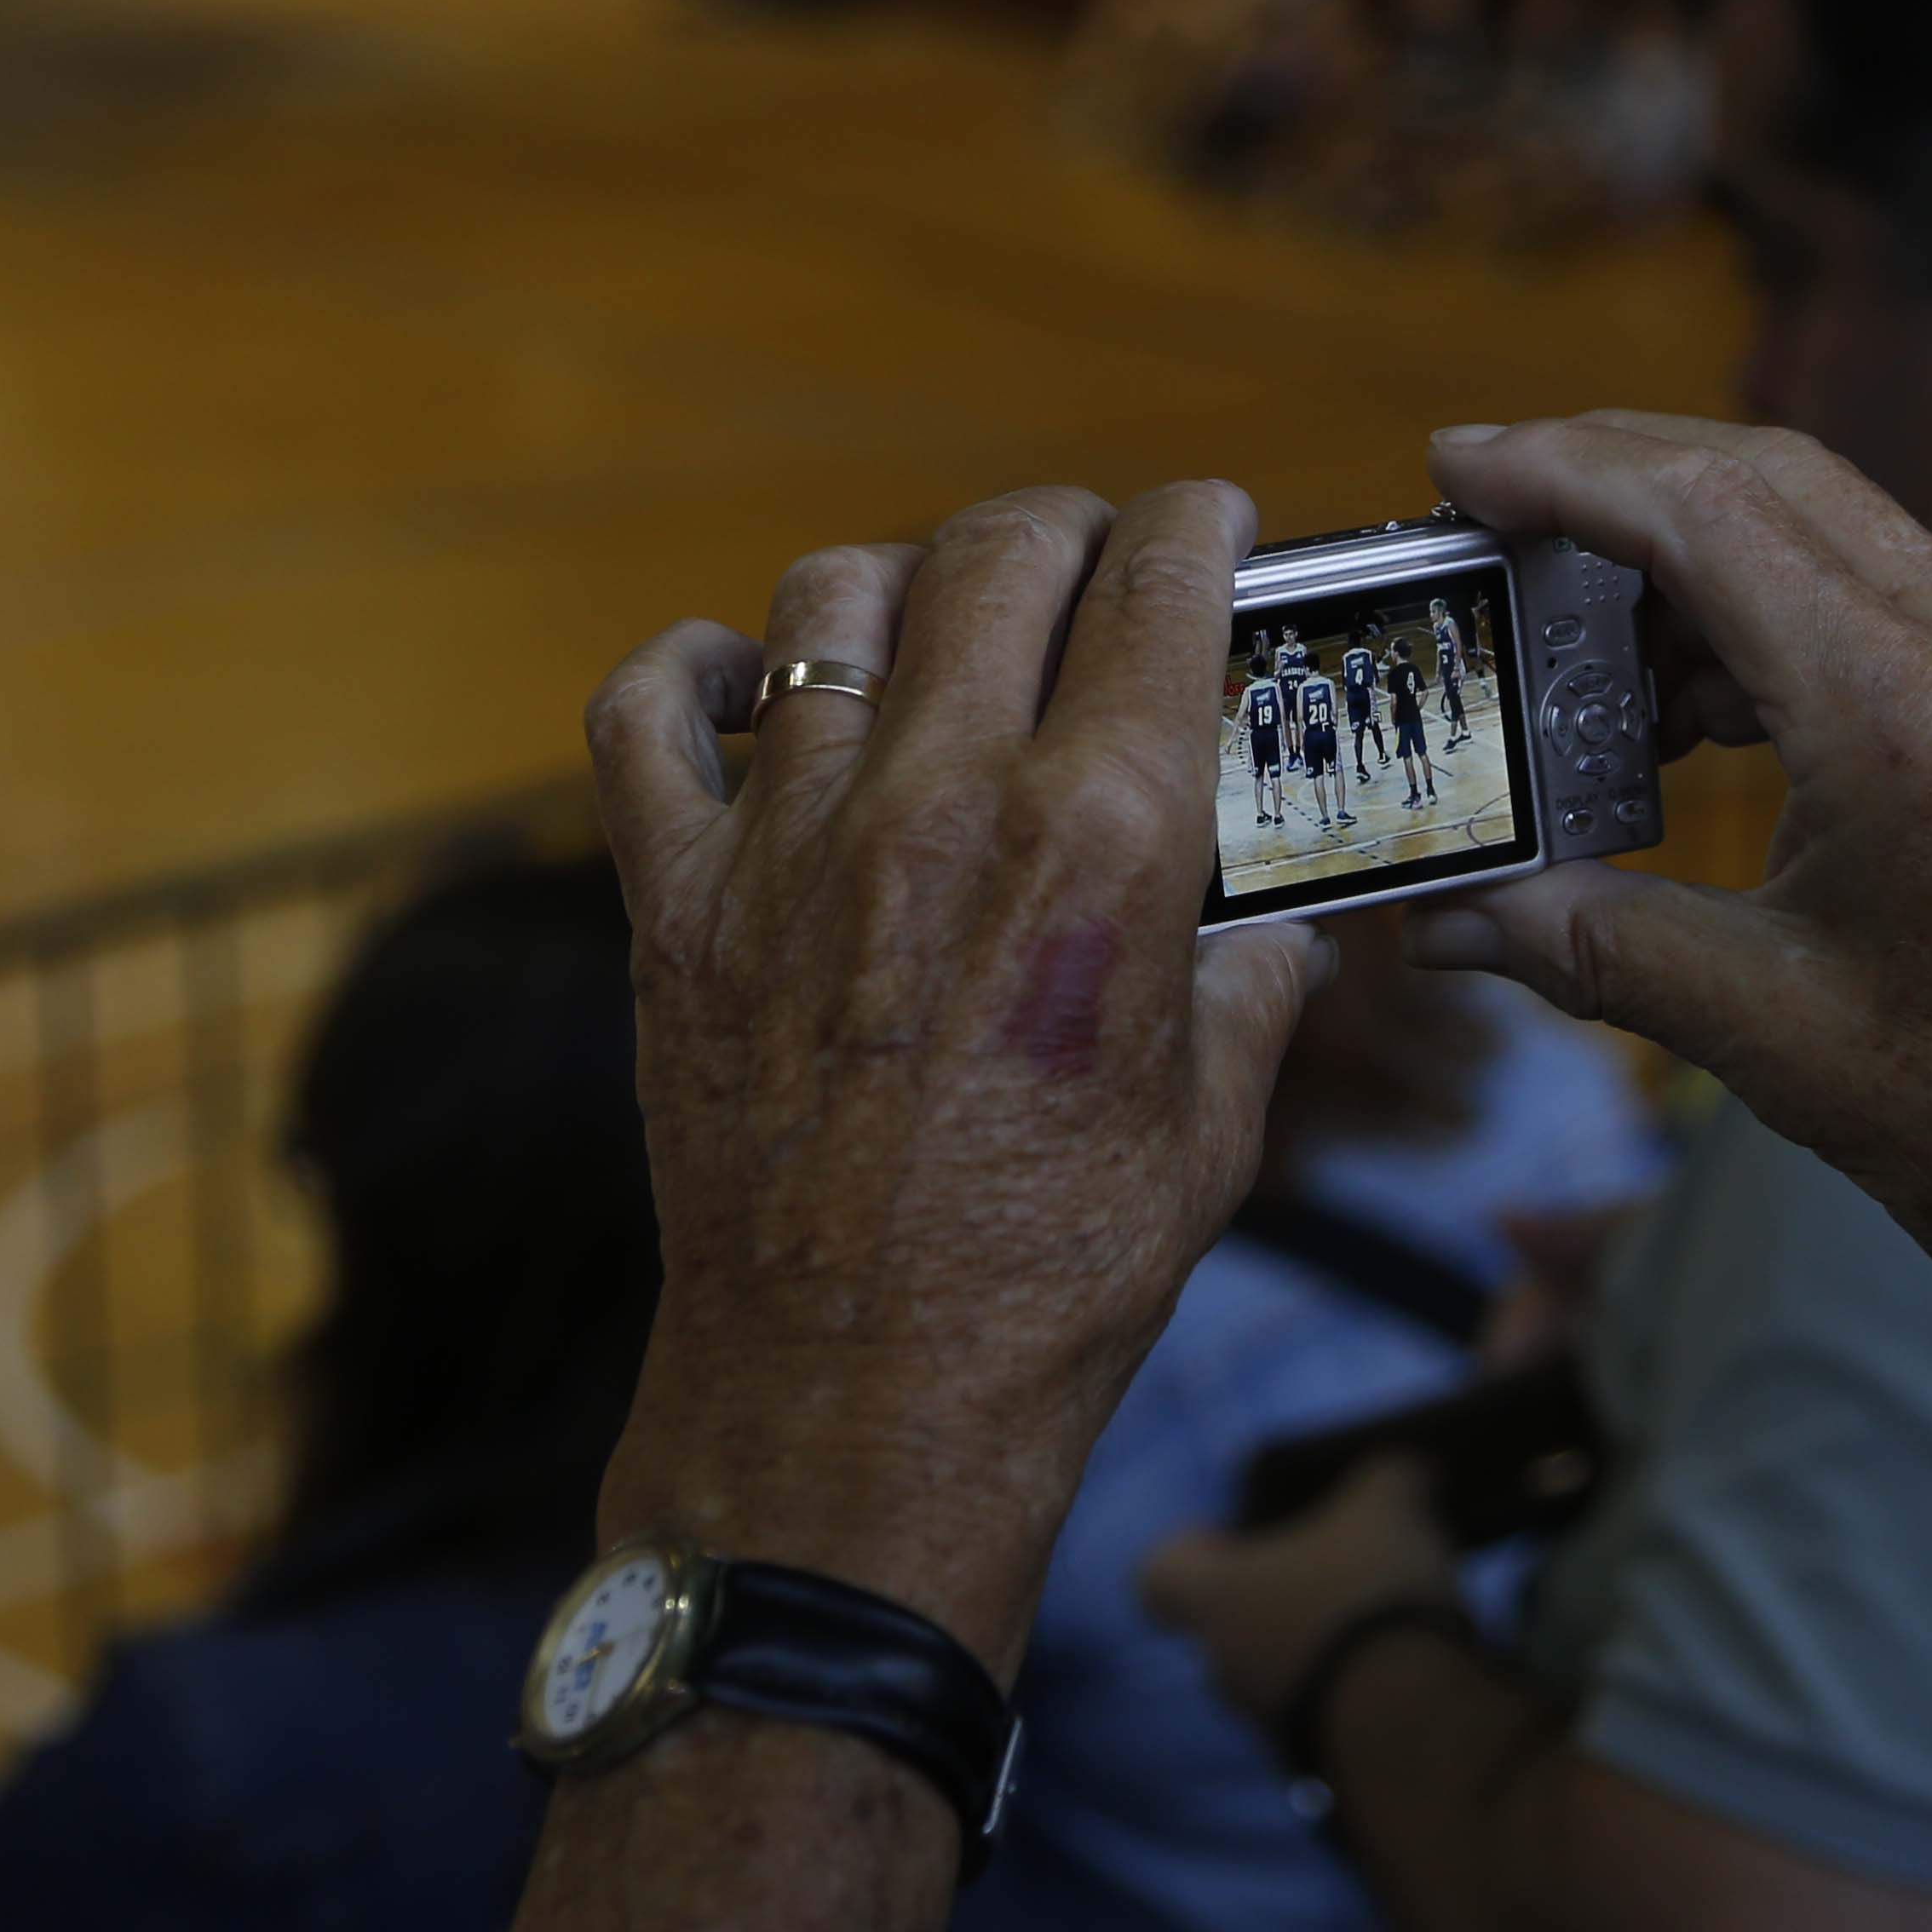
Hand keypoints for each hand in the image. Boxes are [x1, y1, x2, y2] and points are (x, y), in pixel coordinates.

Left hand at [586, 484, 1332, 1671]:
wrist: (861, 1405)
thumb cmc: (1056, 1280)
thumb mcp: (1218, 1119)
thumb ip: (1257, 977)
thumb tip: (1287, 913)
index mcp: (1104, 841)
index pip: (1162, 585)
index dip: (1200, 527)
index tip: (1210, 527)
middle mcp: (945, 804)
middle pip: (998, 551)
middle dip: (1065, 529)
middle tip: (1087, 562)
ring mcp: (792, 844)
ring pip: (828, 601)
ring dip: (899, 587)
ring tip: (933, 626)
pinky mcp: (676, 903)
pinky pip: (644, 715)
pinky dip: (686, 674)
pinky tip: (733, 685)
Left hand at [1138, 1451, 1456, 1728]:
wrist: (1408, 1729)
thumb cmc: (1367, 1596)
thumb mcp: (1387, 1505)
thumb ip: (1387, 1479)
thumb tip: (1403, 1476)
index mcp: (1211, 1595)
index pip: (1160, 1574)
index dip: (1193, 1549)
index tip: (1228, 1535)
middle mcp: (1224, 1664)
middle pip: (1230, 1624)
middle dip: (1279, 1597)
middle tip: (1337, 1567)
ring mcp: (1267, 1724)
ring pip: (1279, 1672)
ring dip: (1322, 1647)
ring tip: (1388, 1617)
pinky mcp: (1320, 1763)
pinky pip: (1326, 1715)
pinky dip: (1357, 1692)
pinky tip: (1411, 1666)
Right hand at [1406, 413, 1931, 1383]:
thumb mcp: (1766, 1030)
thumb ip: (1589, 945)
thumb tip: (1447, 920)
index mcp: (1909, 711)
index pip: (1709, 512)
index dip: (1566, 469)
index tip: (1461, 461)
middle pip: (1771, 481)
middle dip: (1617, 475)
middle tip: (1495, 512)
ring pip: (1833, 534)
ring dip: (1697, 559)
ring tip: (1584, 657)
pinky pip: (1890, 606)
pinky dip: (1774, 621)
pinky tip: (1699, 716)